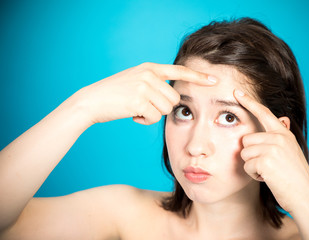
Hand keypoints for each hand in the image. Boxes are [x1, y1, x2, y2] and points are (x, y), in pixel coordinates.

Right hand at [74, 62, 215, 124]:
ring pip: (166, 109)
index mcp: (150, 68)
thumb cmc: (115, 94)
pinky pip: (154, 118)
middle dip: (162, 107)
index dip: (198, 77)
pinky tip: (131, 114)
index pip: (179, 71)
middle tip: (144, 106)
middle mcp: (149, 74)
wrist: (91, 101)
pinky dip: (144, 121)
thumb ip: (154, 82)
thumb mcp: (135, 80)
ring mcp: (144, 86)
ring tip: (136, 109)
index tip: (214, 80)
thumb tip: (174, 97)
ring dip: (153, 114)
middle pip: (174, 99)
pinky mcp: (139, 100)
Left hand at [233, 89, 308, 213]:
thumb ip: (281, 136)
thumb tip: (282, 119)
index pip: (264, 113)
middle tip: (266, 165)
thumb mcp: (291, 151)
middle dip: (251, 154)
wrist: (305, 196)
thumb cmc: (295, 175)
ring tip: (269, 172)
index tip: (237, 92)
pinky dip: (254, 175)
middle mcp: (278, 137)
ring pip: (245, 153)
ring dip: (252, 165)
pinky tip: (268, 178)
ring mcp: (272, 148)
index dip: (249, 102)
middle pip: (246, 139)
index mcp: (283, 133)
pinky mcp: (265, 161)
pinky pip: (247, 166)